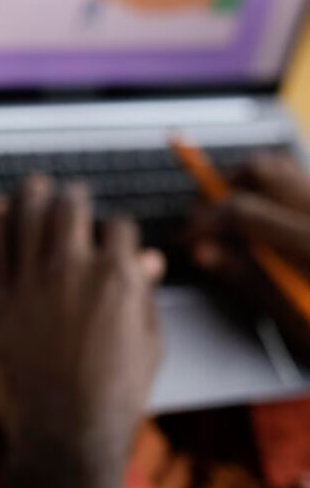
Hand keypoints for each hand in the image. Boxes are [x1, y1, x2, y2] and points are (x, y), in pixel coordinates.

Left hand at [0, 176, 163, 487]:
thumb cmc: (112, 396)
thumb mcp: (148, 344)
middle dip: (75, 197)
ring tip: (35, 185)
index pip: (119, 227)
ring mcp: (32, 281)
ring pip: (30, 217)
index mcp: (117, 278)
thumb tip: (148, 261)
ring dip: (33, 195)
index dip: (117, 228)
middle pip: (72, 209)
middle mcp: (73, 269)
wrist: (64, 431)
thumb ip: (145, 296)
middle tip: (71, 194)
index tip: (113, 232)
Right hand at [190, 152, 309, 355]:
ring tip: (239, 216)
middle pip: (263, 169)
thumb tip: (205, 252)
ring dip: (253, 184)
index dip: (204, 221)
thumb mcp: (299, 318)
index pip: (242, 210)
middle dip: (225, 186)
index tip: (189, 238)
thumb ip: (251, 279)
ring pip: (286, 169)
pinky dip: (280, 194)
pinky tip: (276, 226)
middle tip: (209, 218)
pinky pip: (303, 186)